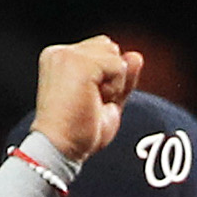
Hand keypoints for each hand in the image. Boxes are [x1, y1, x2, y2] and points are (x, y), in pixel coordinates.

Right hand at [31, 38, 142, 163]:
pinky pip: (118, 66)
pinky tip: (95, 101)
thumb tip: (136, 56)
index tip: (89, 101)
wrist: (59, 148)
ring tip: (91, 102)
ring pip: (115, 56)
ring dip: (114, 84)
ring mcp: (68, 55)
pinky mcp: (79, 63)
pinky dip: (116, 88)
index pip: (102, 50)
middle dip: (111, 77)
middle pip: (110, 48)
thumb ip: (121, 78)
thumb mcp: (106, 101)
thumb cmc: (78, 131)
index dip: (108, 78)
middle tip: (91, 103)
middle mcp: (60, 52)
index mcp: (60, 58)